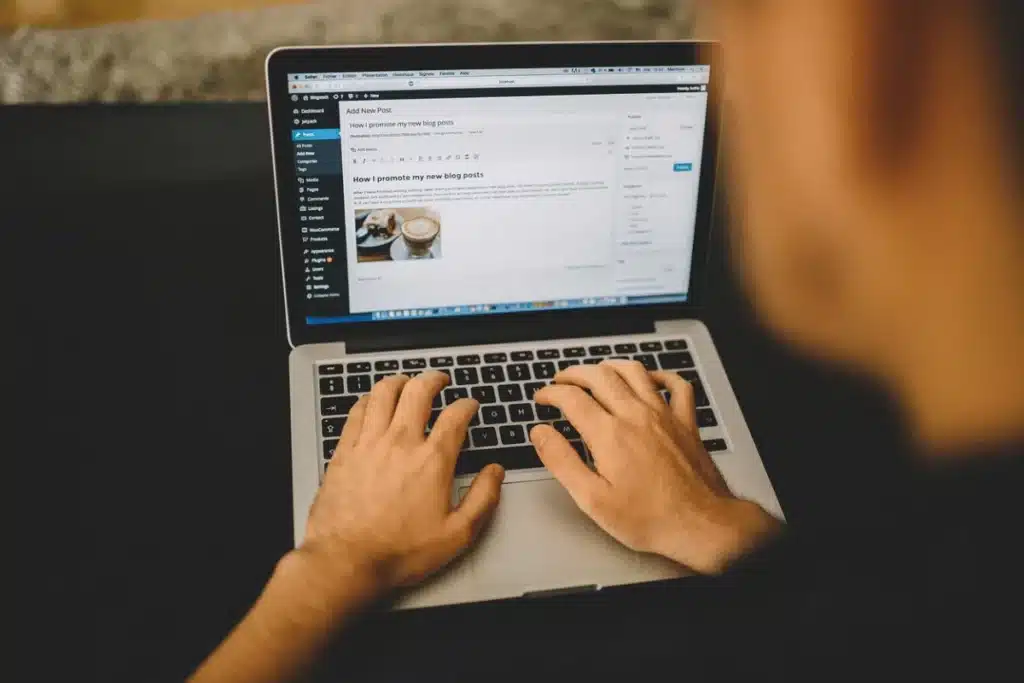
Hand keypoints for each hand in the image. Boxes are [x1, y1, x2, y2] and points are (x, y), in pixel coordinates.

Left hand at [296, 371, 504, 597]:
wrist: (346, 560)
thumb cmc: (399, 551)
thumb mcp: (457, 535)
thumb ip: (483, 499)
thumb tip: (495, 472)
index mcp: (432, 461)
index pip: (455, 416)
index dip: (467, 405)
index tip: (470, 405)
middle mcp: (400, 443)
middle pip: (419, 391)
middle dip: (434, 379)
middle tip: (440, 380)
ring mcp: (369, 443)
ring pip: (384, 393)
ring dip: (399, 381)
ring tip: (407, 381)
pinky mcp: (344, 451)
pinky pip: (356, 411)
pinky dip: (368, 399)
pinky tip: (372, 402)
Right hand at [531, 361, 780, 573]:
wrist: (700, 526)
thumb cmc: (649, 518)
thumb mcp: (592, 499)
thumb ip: (562, 461)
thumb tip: (540, 434)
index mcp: (610, 434)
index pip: (571, 397)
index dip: (551, 393)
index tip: (542, 398)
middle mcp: (636, 416)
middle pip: (600, 375)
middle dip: (574, 373)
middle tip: (561, 381)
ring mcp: (664, 415)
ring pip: (634, 371)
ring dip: (610, 366)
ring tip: (595, 371)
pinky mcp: (686, 423)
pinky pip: (677, 385)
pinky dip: (661, 376)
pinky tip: (650, 379)